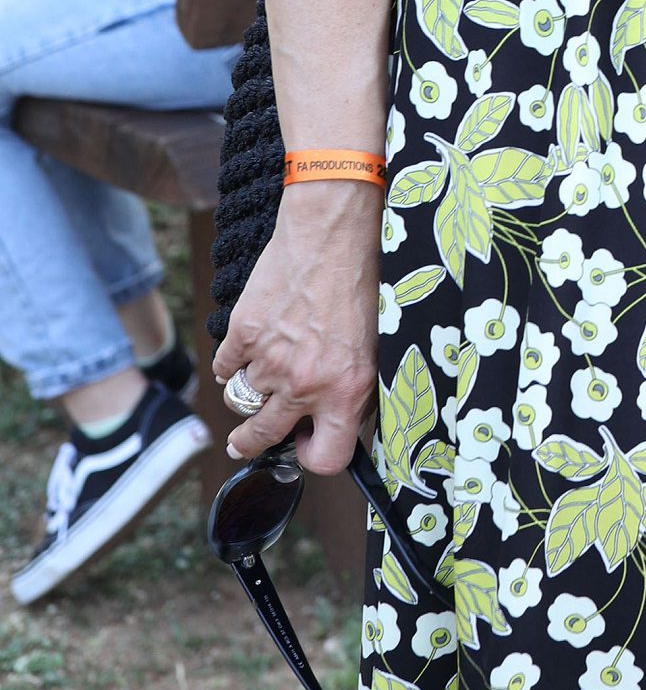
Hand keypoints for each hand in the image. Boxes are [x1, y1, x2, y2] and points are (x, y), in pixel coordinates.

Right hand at [214, 187, 381, 474]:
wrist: (333, 231)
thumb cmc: (362, 281)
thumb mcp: (377, 344)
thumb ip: (356, 386)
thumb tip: (340, 418)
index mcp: (347, 388)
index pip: (326, 458)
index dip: (313, 457)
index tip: (304, 444)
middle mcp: (306, 381)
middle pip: (262, 437)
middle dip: (250, 443)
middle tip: (245, 442)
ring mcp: (270, 358)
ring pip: (241, 399)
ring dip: (248, 390)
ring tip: (258, 376)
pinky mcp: (243, 332)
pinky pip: (224, 366)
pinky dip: (231, 360)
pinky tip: (246, 347)